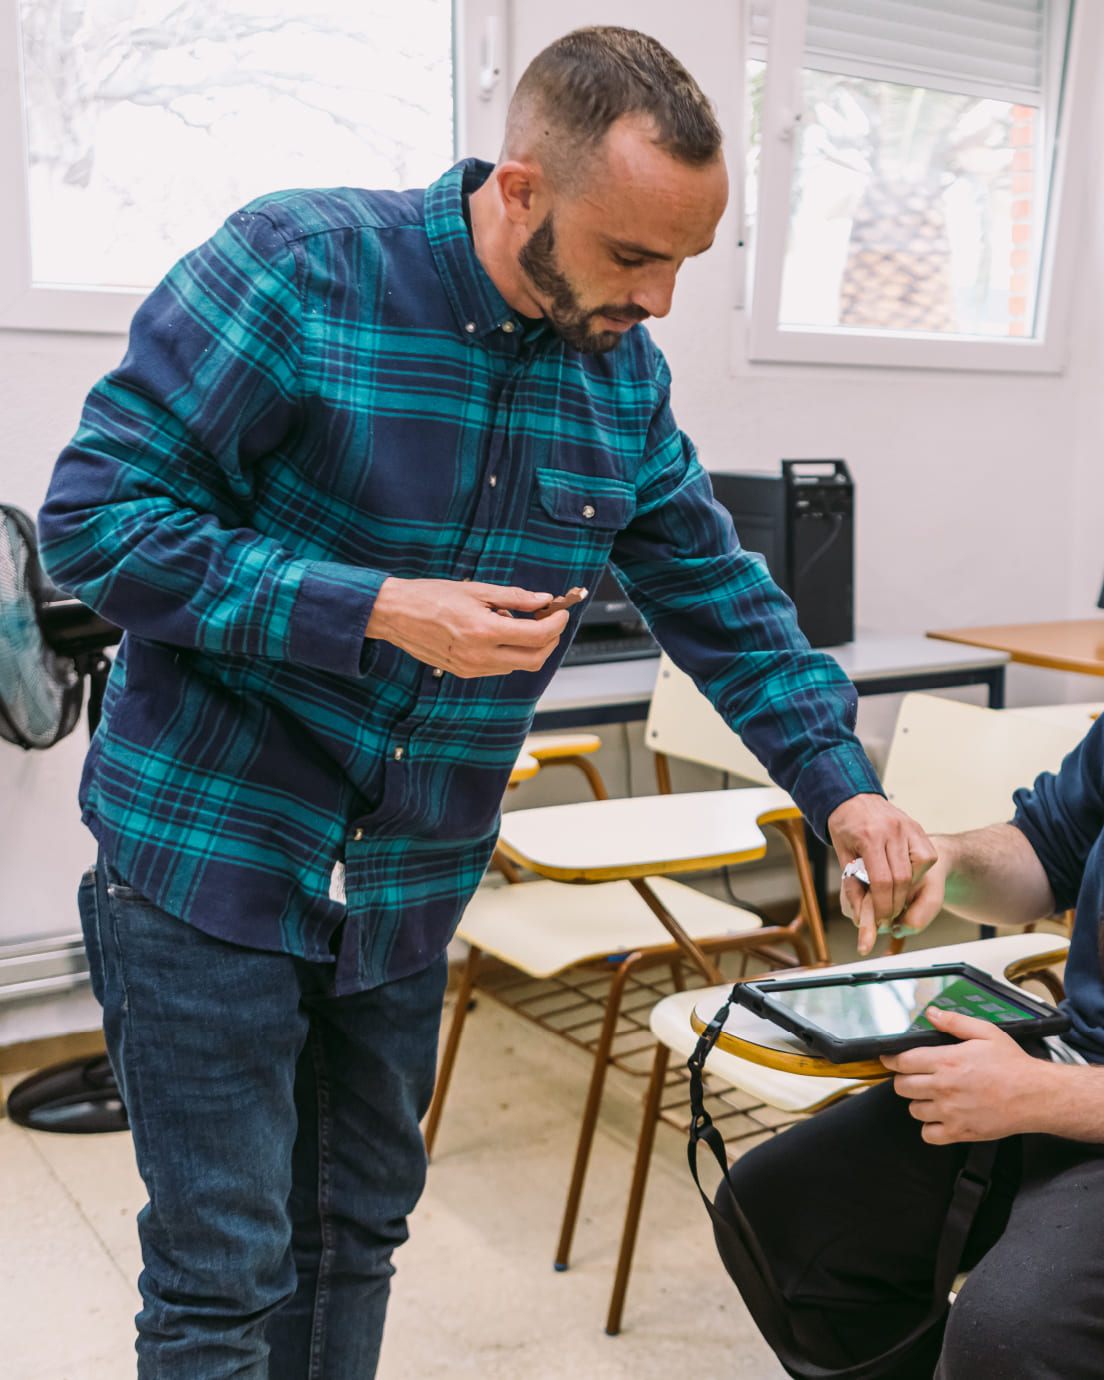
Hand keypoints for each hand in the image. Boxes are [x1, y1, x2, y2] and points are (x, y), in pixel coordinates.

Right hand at [365, 577, 569, 677]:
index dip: (556, 624)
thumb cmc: (430, 597)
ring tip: (514, 621)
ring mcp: (472, 668)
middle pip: (535, 659)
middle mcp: (480, 655)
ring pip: (518, 665)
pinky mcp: (464, 673)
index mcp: (484, 631)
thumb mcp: (477, 589)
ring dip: (528, 646)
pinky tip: (497, 633)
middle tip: (548, 620)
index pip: (537, 636)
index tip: (560, 612)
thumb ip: (514, 598)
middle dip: (549, 640)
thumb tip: (544, 599)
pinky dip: (509, 652)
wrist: (396, 614)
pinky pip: (499, 667)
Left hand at [828, 794, 936, 953]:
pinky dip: (916, 873)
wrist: (854, 797)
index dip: (882, 906)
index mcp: (869, 836)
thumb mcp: (842, 855)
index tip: (879, 920)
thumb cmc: (846, 827)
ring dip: (907, 889)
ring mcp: (909, 827)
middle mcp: (893, 830)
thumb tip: (861, 919)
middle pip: (902, 878)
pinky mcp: (918, 828)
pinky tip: (903, 876)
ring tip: (893, 896)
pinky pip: (926, 858)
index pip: (881, 880)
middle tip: (887, 916)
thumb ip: (852, 886)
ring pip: (918, 869)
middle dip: (895, 903)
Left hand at [881, 1005, 1044, 1142]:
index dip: (891, 1059)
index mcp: (947, 1061)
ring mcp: (951, 1112)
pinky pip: (929, 1134)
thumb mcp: (986, 1032)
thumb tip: (932, 1014)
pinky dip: (930, 1127)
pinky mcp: (960, 1132)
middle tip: (915, 1076)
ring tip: (933, 1095)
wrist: (1036, 1096)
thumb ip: (954, 1022)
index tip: (889, 1059)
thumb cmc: (1013, 1065)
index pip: (902, 1061)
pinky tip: (940, 1116)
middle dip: (904, 1079)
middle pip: (902, 1086)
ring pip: (913, 1109)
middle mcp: (944, 1087)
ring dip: (919, 1102)